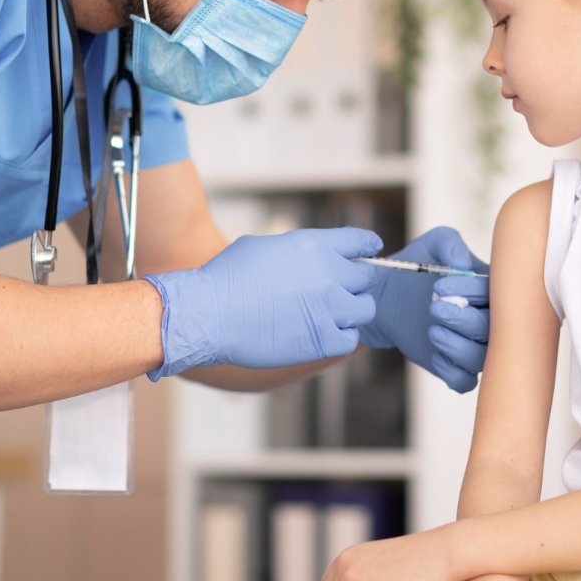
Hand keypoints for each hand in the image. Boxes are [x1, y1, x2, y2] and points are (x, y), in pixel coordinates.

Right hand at [146, 227, 380, 377]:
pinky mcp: (324, 339)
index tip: (371, 251)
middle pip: (366, 277)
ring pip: (366, 309)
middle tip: (339, 292)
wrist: (209, 316)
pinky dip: (342, 337)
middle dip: (355, 283)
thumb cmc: (225, 280)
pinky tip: (324, 335)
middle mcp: (329, 273)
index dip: (367, 247)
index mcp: (314, 245)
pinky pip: (351, 339)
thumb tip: (309, 258)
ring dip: (352, 311)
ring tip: (332, 315)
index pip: (359, 241)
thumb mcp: (263, 247)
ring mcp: (330, 308)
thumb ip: (297, 251)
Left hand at [359, 226, 489, 391]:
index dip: (472, 292)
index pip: (498, 295)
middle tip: (434, 307)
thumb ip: (450, 245)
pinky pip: (465, 381)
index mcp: (492, 290)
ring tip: (433, 330)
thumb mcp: (433, 245)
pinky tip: (435, 355)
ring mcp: (474, 346)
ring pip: (481, 359)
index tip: (440, 284)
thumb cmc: (418, 267)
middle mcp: (490, 320)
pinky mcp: (455, 366)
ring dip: (457, 346)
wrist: (388, 294)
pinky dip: (452, 372)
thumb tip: (462, 264)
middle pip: (493, 330)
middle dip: (464, 320)